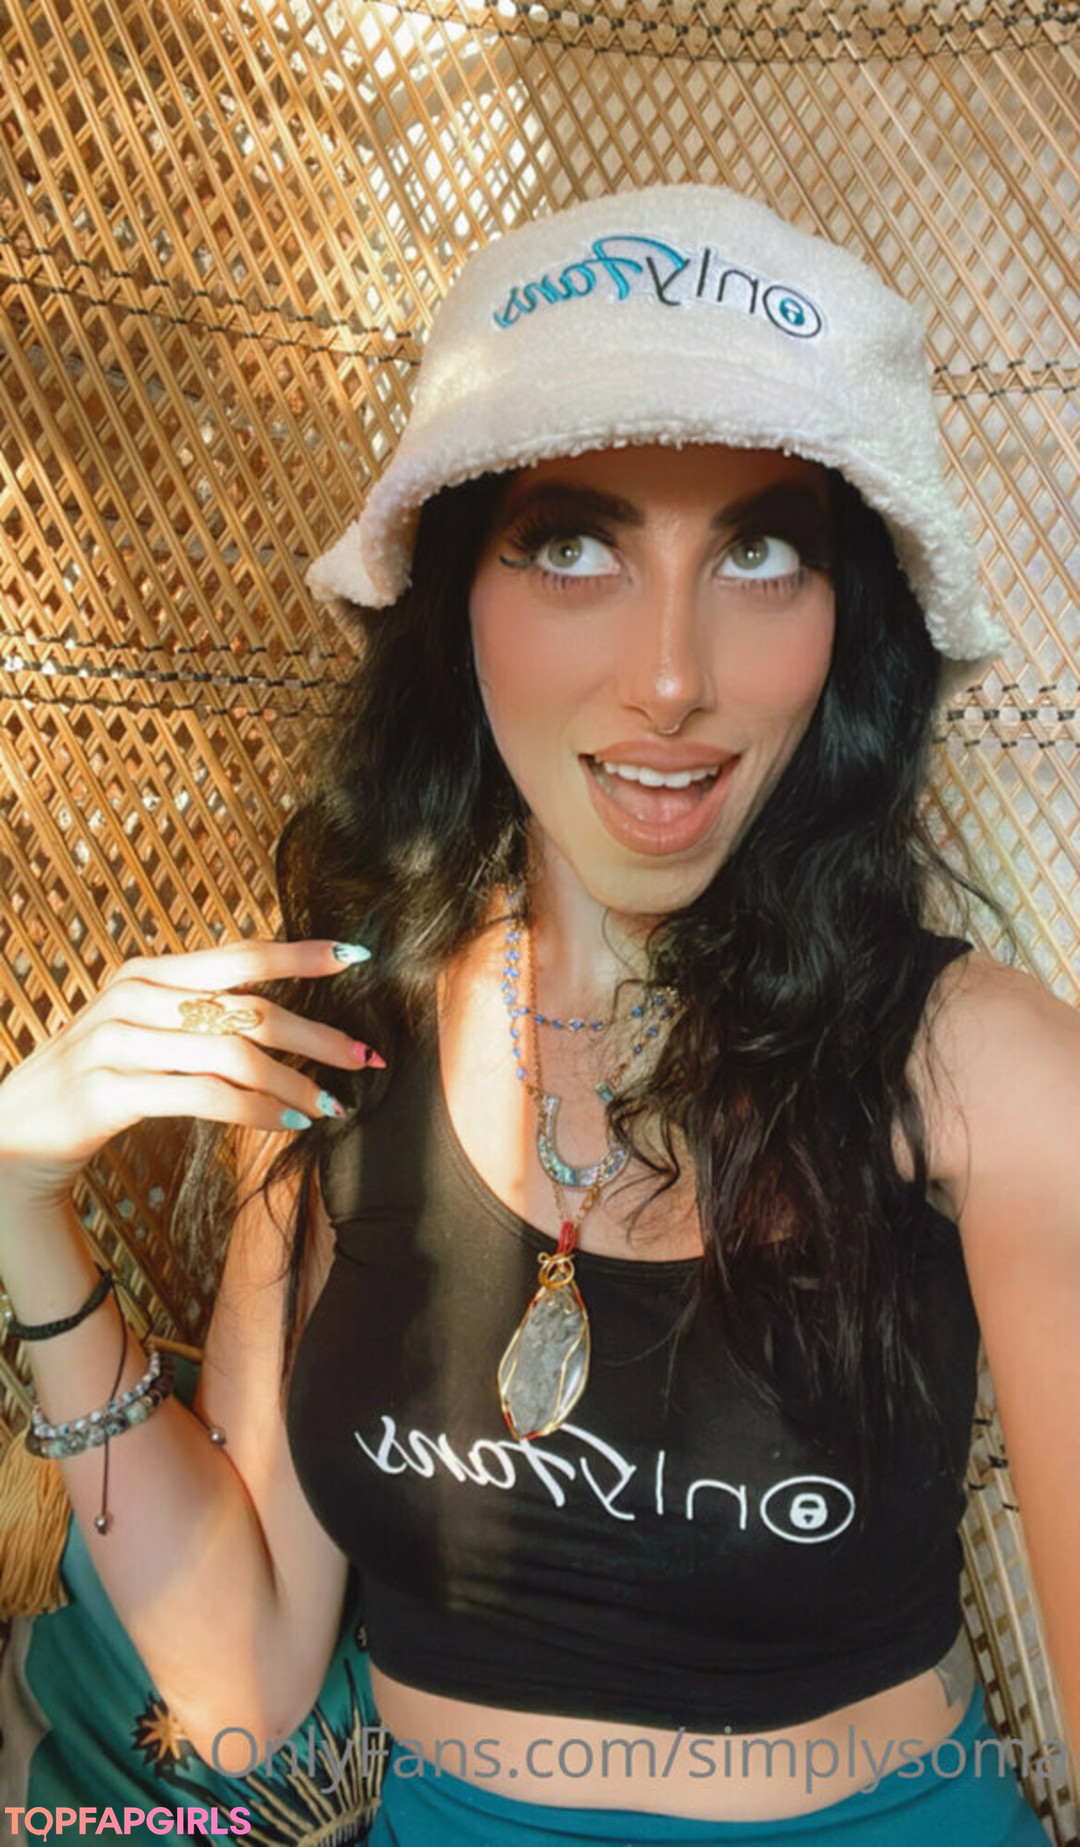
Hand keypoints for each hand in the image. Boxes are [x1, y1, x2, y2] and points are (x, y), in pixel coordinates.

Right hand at [0, 938, 380, 1210]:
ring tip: (332, 1105)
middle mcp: (135, 997)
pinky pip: (205, 1097)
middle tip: (365, 1055)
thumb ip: (193, 1011)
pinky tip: (289, 1124)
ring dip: (294, 1083)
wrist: (14, 1132)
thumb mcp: (140, 1030)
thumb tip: (272, 1011)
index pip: (239, 954)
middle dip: (316, 1034)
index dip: (300, 954)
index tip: (356, 958)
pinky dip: (257, 1111)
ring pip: (234, 1055)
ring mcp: (120, 1041)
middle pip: (249, 1008)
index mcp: (148, 973)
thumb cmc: (95, 1079)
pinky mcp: (112, 1090)